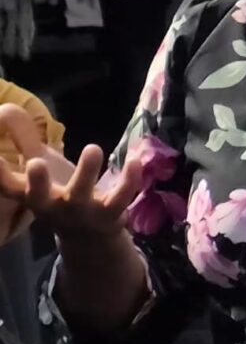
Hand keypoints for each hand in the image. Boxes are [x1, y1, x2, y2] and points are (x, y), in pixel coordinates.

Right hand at [0, 105, 141, 246]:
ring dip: (87, 171)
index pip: (7, 186)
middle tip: (35, 163)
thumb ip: (24, 139)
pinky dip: (128, 180)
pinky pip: (120, 198)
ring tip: (92, 148)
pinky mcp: (109, 213)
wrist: (88, 236)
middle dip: (37, 182)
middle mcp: (50, 205)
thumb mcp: (40, 166)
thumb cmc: (57, 193)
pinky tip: (134, 160)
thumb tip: (4, 107)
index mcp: (30, 194)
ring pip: (81, 194)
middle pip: (39, 197)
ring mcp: (80, 211)